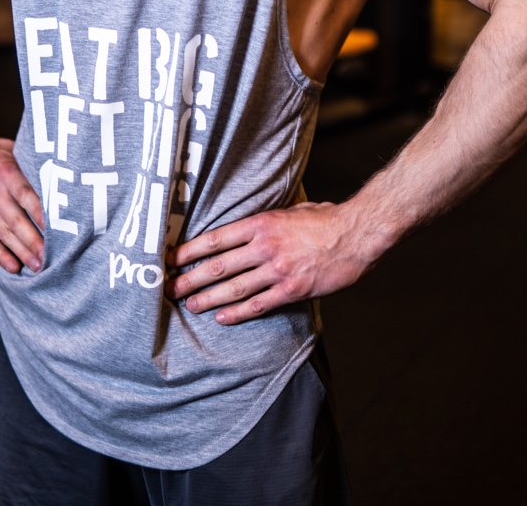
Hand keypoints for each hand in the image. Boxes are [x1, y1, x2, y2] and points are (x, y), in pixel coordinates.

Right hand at [0, 135, 44, 274]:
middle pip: (16, 221)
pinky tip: (13, 266)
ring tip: (37, 266)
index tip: (57, 229)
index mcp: (7, 174)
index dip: (41, 214)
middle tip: (50, 258)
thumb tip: (63, 180)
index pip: (26, 197)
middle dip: (34, 242)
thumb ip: (33, 170)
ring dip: (21, 252)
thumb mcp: (16, 152)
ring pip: (4, 234)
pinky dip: (0, 254)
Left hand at [165, 201, 371, 324]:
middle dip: (191, 278)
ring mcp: (278, 269)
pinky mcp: (292, 289)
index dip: (190, 250)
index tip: (172, 258)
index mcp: (262, 223)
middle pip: (219, 265)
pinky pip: (259, 304)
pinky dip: (237, 313)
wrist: (357, 234)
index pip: (216, 238)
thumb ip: (271, 218)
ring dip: (208, 298)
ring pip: (234, 288)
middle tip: (170, 289)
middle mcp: (265, 246)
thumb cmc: (327, 218)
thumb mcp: (293, 208)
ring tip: (189, 304)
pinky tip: (221, 317)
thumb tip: (254, 223)